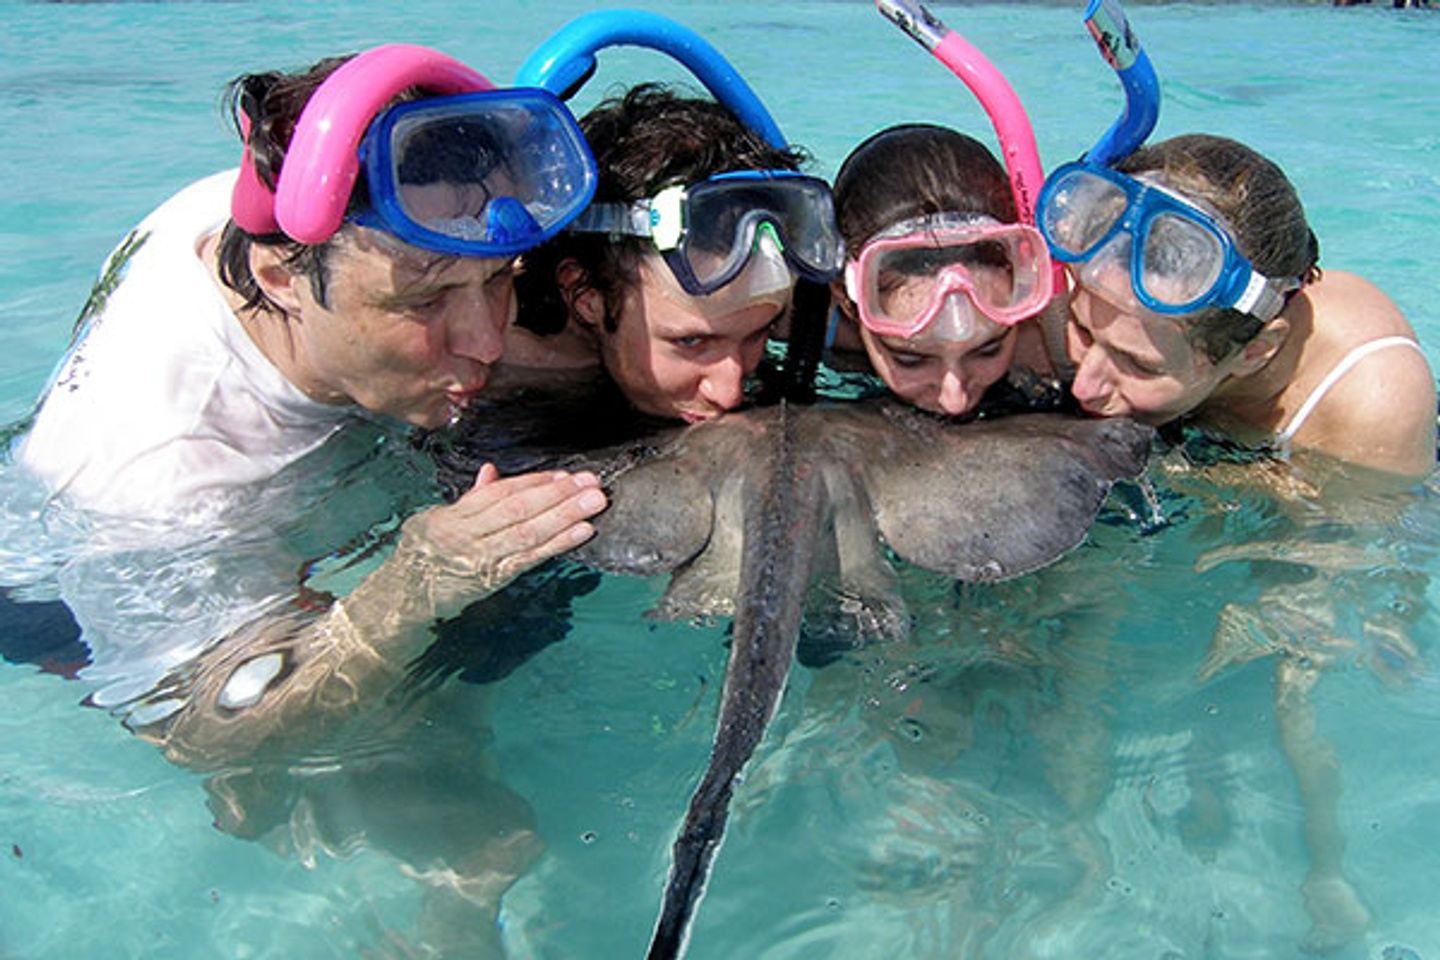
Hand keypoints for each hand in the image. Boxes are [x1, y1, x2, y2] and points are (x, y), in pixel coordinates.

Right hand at [397, 464, 607, 618]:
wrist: (403, 596)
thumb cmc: (423, 554)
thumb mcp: (437, 520)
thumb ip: (470, 498)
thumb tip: (491, 470)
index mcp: (454, 515)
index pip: (500, 493)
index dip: (534, 482)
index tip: (564, 474)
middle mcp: (466, 534)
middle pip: (517, 509)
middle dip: (557, 494)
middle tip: (590, 482)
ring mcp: (480, 558)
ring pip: (527, 533)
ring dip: (565, 516)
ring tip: (594, 502)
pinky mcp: (493, 579)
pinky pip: (529, 559)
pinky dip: (558, 544)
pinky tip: (582, 531)